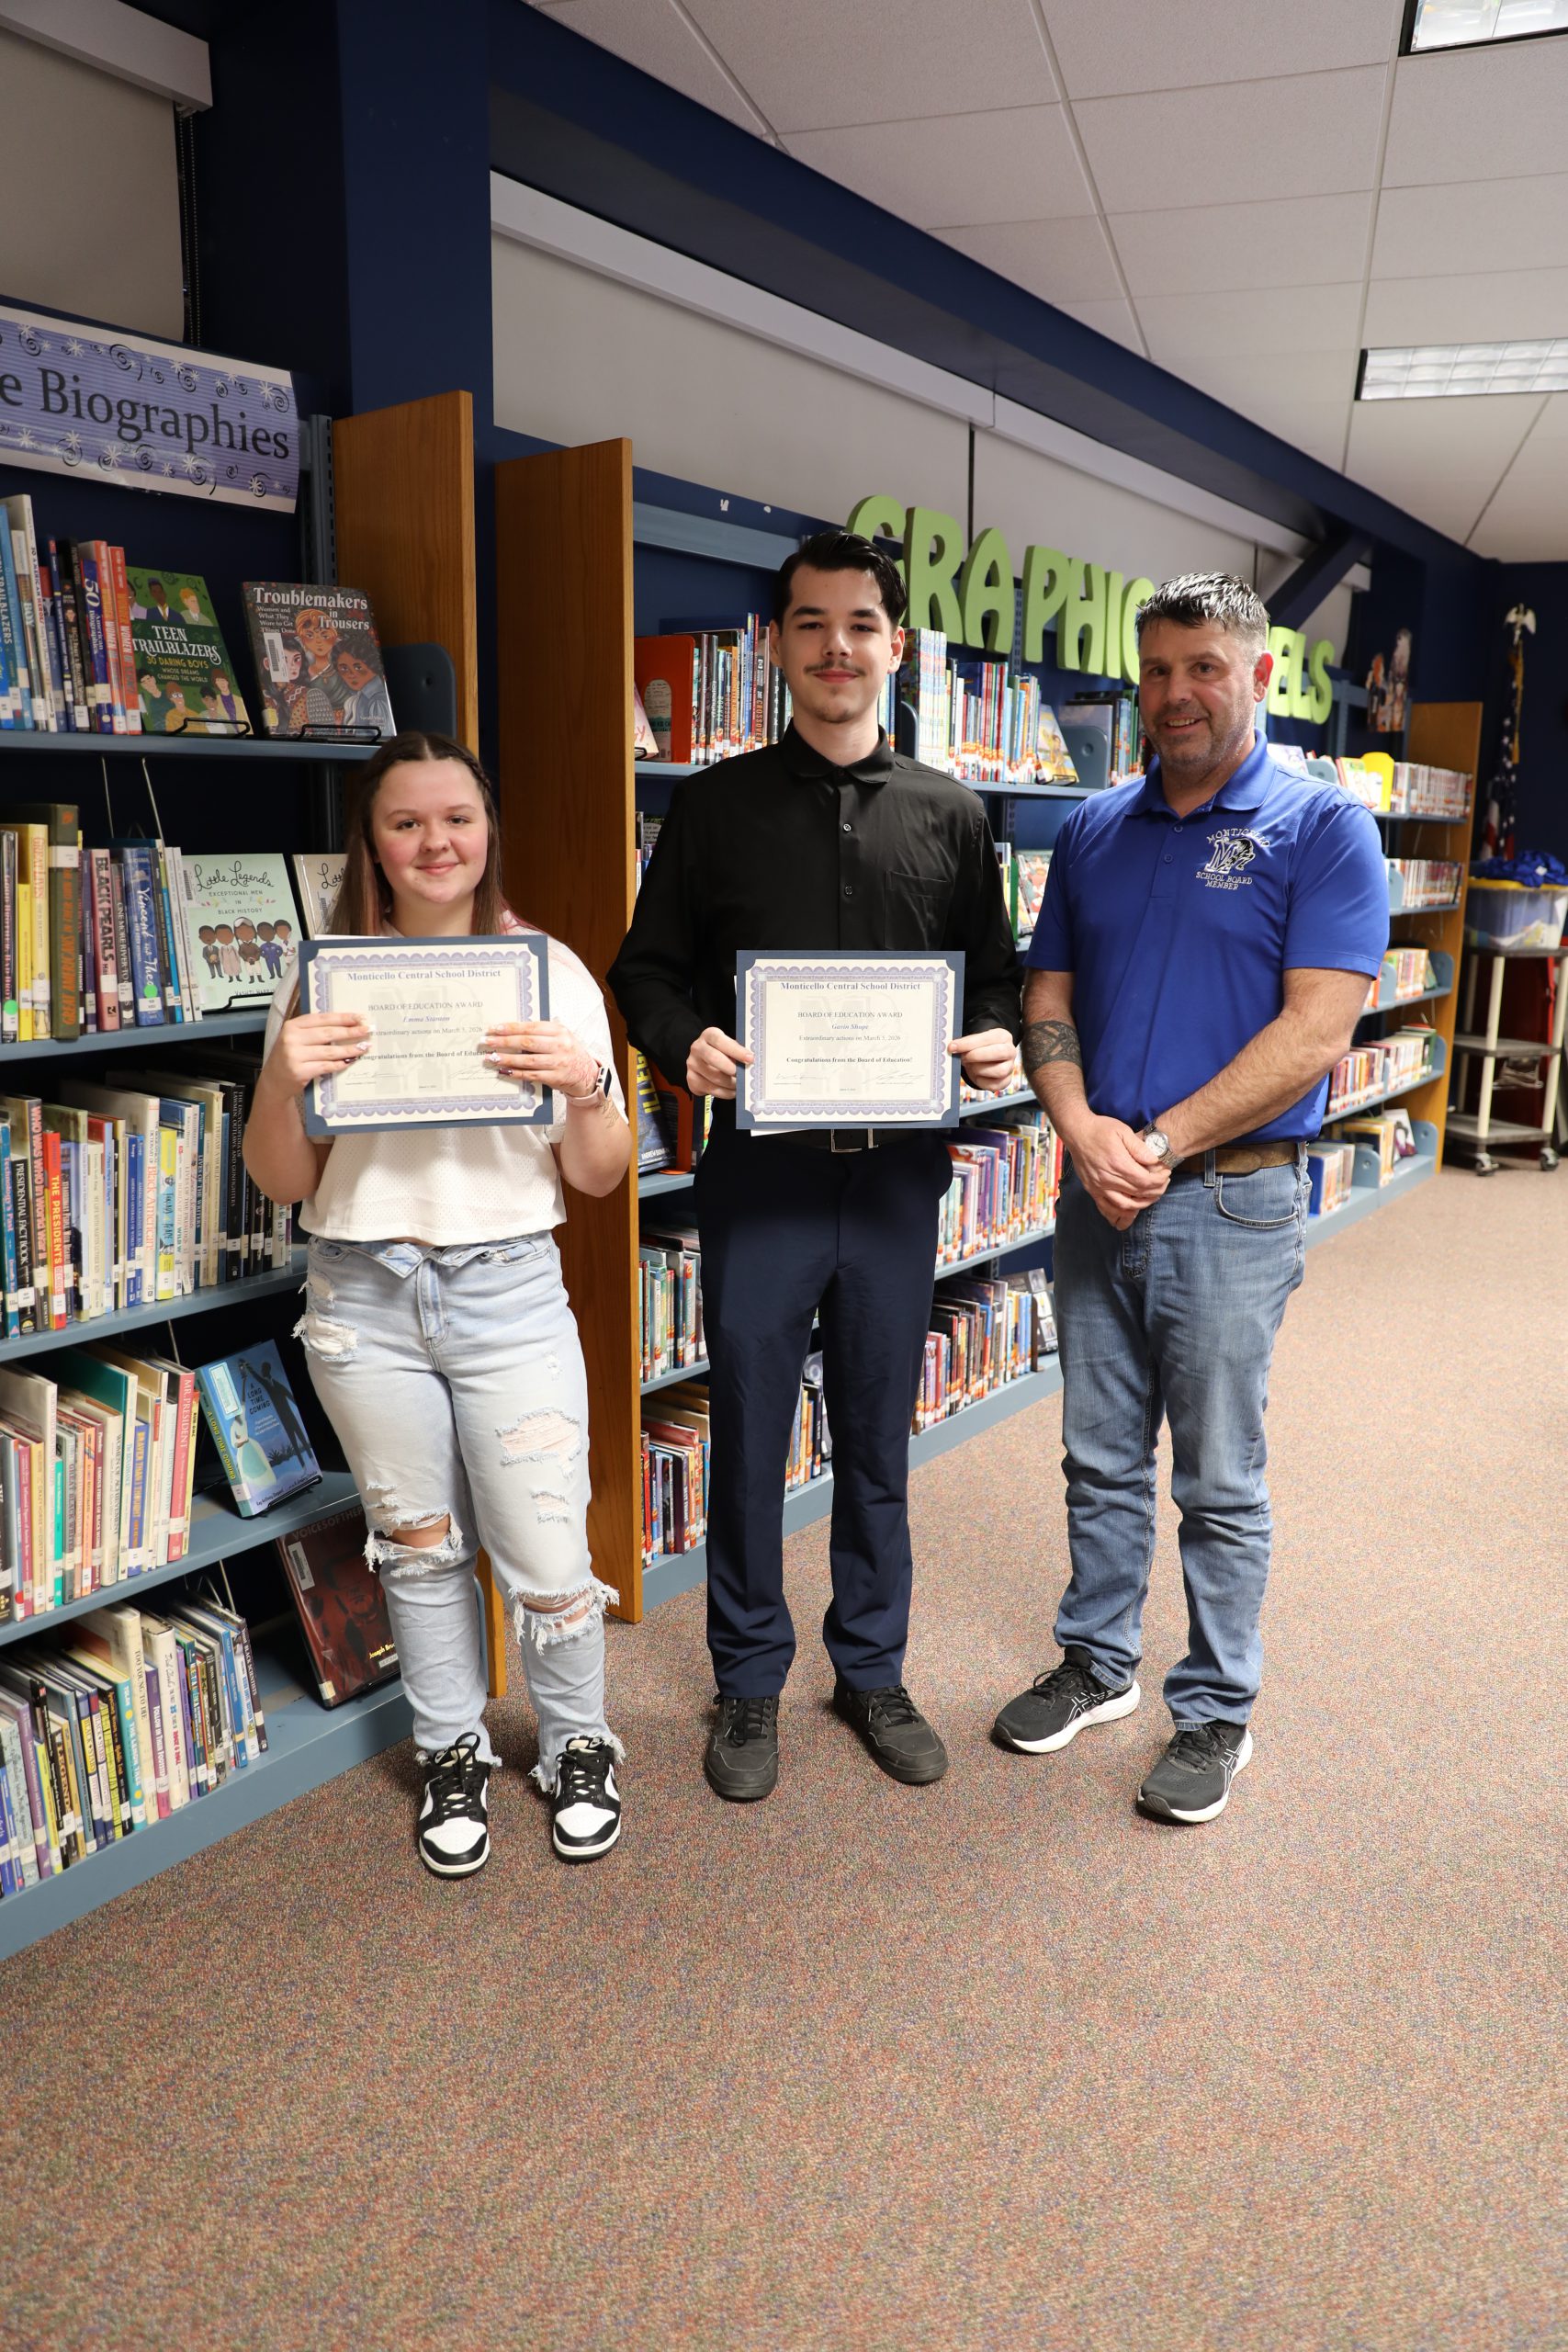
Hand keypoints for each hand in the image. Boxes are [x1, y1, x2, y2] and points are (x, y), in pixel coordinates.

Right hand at [260, 1010, 369, 1100]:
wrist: (273, 1081)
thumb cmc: (289, 1056)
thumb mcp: (295, 1038)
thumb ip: (314, 1031)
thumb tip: (346, 1025)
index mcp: (292, 1026)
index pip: (322, 1019)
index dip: (343, 1018)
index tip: (359, 1018)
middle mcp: (292, 1039)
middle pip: (328, 1033)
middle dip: (350, 1032)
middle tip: (367, 1031)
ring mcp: (295, 1056)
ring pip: (330, 1051)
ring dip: (349, 1049)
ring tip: (363, 1047)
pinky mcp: (300, 1072)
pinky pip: (326, 1066)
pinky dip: (340, 1063)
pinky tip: (350, 1061)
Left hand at [483, 1021, 598, 1095]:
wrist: (586, 1073)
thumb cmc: (568, 1052)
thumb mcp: (559, 1036)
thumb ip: (540, 1033)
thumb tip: (510, 1031)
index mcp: (559, 1031)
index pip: (530, 1027)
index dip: (510, 1028)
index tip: (494, 1029)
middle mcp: (560, 1045)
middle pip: (527, 1042)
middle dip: (504, 1042)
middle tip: (487, 1042)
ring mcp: (558, 1062)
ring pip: (527, 1060)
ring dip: (507, 1059)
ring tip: (492, 1057)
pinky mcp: (556, 1078)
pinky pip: (532, 1075)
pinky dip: (516, 1073)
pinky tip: (504, 1070)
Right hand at [686, 1026, 752, 1098]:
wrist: (703, 1061)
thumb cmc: (721, 1052)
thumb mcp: (729, 1046)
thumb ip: (738, 1051)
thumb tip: (751, 1062)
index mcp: (708, 1035)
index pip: (720, 1041)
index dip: (736, 1050)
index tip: (750, 1059)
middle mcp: (697, 1048)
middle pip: (713, 1058)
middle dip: (731, 1068)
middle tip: (743, 1075)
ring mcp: (692, 1064)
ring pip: (714, 1077)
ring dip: (731, 1083)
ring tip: (740, 1084)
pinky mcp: (692, 1079)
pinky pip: (711, 1089)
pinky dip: (725, 1092)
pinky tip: (732, 1091)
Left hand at [951, 1028, 1017, 1091]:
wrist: (988, 1059)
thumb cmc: (980, 1048)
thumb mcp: (974, 1041)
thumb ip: (965, 1043)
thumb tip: (952, 1048)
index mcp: (1003, 1036)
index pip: (988, 1038)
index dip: (969, 1043)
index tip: (953, 1047)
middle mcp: (1010, 1051)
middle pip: (999, 1053)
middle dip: (977, 1056)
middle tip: (964, 1058)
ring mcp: (1010, 1067)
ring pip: (999, 1070)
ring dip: (979, 1069)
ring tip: (970, 1066)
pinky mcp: (1006, 1081)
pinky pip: (994, 1085)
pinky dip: (981, 1081)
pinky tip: (976, 1075)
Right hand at [1064, 1113, 1170, 1229]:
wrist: (1076, 1132)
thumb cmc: (1099, 1129)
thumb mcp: (1123, 1131)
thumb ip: (1139, 1148)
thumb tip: (1154, 1161)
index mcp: (1118, 1163)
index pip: (1145, 1181)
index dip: (1159, 1181)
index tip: (1166, 1174)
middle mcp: (1108, 1179)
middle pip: (1138, 1194)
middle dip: (1155, 1191)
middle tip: (1163, 1184)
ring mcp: (1098, 1187)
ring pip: (1124, 1206)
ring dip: (1141, 1204)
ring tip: (1151, 1196)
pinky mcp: (1092, 1190)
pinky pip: (1106, 1208)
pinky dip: (1120, 1213)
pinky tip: (1130, 1210)